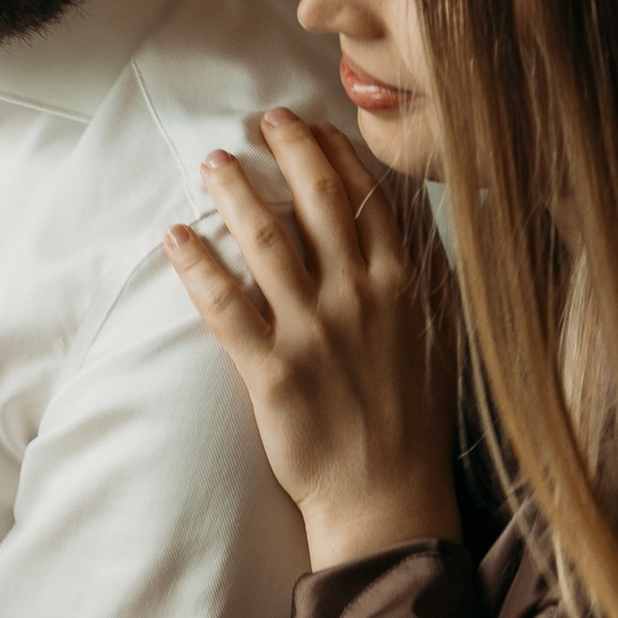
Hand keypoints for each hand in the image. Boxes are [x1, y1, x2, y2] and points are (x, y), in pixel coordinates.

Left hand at [167, 109, 458, 570]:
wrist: (388, 496)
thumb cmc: (414, 421)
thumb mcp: (441, 337)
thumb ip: (425, 276)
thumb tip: (408, 220)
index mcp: (405, 286)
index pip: (368, 196)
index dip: (334, 152)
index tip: (310, 124)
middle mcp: (362, 297)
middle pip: (317, 199)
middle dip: (287, 147)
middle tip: (261, 122)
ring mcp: (315, 332)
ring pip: (266, 239)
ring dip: (235, 191)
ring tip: (213, 163)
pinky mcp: (273, 371)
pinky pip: (225, 305)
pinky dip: (197, 265)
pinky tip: (175, 236)